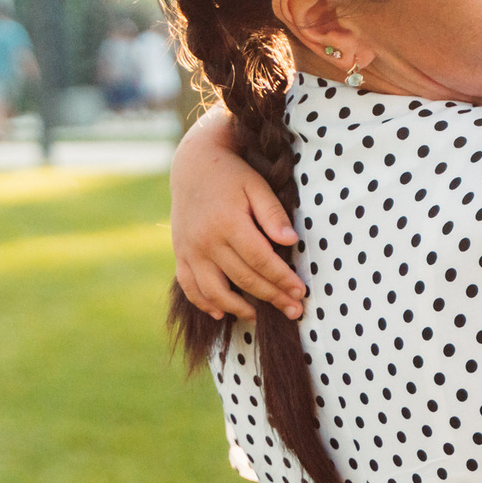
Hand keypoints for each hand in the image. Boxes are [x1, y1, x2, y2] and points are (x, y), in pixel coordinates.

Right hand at [169, 109, 306, 320]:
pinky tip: (221, 314)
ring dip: (238, 308)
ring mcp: (190, 250)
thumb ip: (273, 214)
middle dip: (272, 297)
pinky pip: (189, 287)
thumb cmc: (233, 175)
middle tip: (294, 311)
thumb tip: (290, 241)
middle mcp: (206, 241)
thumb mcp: (257, 187)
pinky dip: (204, 303)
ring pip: (214, 291)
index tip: (301, 292)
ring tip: (260, 317)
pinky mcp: (180, 254)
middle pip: (243, 279)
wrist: (193, 165)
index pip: (261, 260)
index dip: (282, 279)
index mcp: (228, 223)